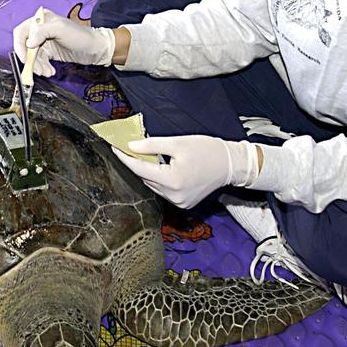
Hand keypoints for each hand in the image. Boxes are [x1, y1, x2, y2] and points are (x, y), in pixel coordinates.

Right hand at [12, 6, 115, 77]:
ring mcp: (45, 42)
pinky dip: (43, 68)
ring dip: (37, 66)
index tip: (25, 58)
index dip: (20, 46)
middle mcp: (41, 30)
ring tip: (46, 72)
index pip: (22, 32)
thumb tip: (28, 43)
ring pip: (32, 57)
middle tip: (37, 70)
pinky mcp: (49, 52)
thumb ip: (42, 32)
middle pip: (25, 46)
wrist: (96, 49)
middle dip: (30, 60)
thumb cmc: (81, 36)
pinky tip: (50, 71)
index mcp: (42, 20)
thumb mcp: (61, 29)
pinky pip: (40, 62)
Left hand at [113, 134, 258, 207]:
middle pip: (146, 178)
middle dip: (137, 163)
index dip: (125, 157)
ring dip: (149, 172)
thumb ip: (151, 145)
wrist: (230, 165)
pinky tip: (163, 169)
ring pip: (153, 185)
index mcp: (172, 180)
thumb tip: (131, 146)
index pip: (139, 169)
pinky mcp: (184, 204)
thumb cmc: (207, 150)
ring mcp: (179, 202)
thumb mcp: (178, 143)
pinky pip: (164, 191)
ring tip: (148, 157)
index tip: (115, 148)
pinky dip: (160, 180)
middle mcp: (174, 196)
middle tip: (130, 148)